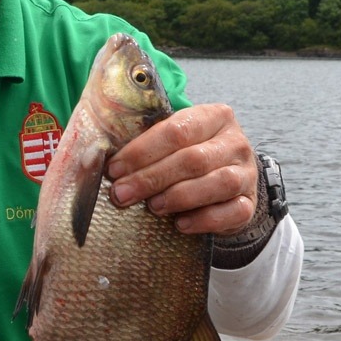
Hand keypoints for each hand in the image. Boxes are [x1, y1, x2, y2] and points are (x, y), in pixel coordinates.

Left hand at [105, 104, 256, 236]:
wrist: (226, 183)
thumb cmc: (186, 158)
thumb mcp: (169, 143)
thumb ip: (141, 146)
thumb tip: (90, 160)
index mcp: (213, 116)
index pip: (176, 130)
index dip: (142, 151)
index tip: (114, 169)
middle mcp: (235, 142)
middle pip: (192, 159)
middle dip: (151, 178)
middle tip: (121, 194)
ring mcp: (246, 173)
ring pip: (217, 183)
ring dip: (179, 196)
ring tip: (152, 207)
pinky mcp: (249, 203)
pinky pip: (232, 212)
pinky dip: (204, 219)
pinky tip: (180, 224)